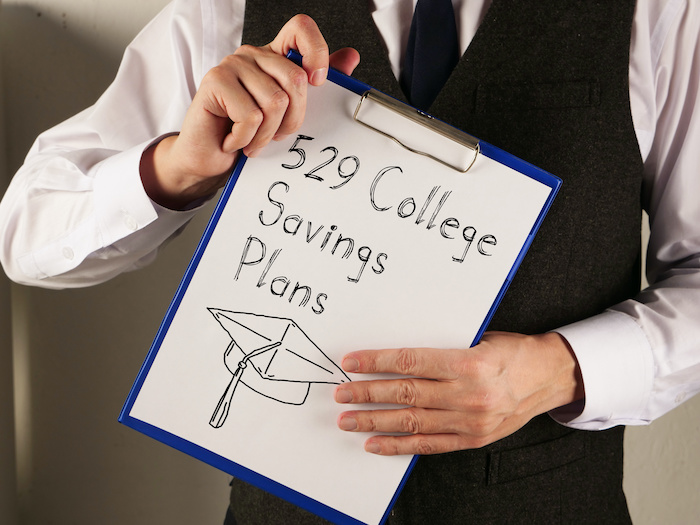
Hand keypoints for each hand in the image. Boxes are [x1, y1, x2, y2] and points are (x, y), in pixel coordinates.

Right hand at [140, 14, 359, 208]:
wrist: (209, 158)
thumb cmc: (246, 135)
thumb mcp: (287, 113)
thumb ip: (314, 87)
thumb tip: (350, 57)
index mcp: (273, 58)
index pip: (300, 28)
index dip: (316, 50)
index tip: (317, 82)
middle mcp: (253, 55)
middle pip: (295, 78)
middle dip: (292, 120)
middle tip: (276, 136)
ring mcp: (232, 65)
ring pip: (275, 102)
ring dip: (266, 135)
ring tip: (253, 141)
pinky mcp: (215, 81)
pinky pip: (251, 116)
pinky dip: (246, 139)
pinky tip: (234, 139)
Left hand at [334, 331, 583, 455]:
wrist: (550, 377)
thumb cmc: (513, 352)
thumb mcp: (478, 338)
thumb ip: (440, 349)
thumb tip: (394, 356)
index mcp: (468, 363)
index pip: (410, 362)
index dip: (376, 362)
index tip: (352, 362)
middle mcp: (468, 394)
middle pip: (406, 394)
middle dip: (367, 394)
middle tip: (341, 394)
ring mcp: (470, 421)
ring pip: (412, 422)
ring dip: (376, 422)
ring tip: (349, 421)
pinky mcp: (472, 439)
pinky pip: (429, 445)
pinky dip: (399, 446)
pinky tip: (376, 444)